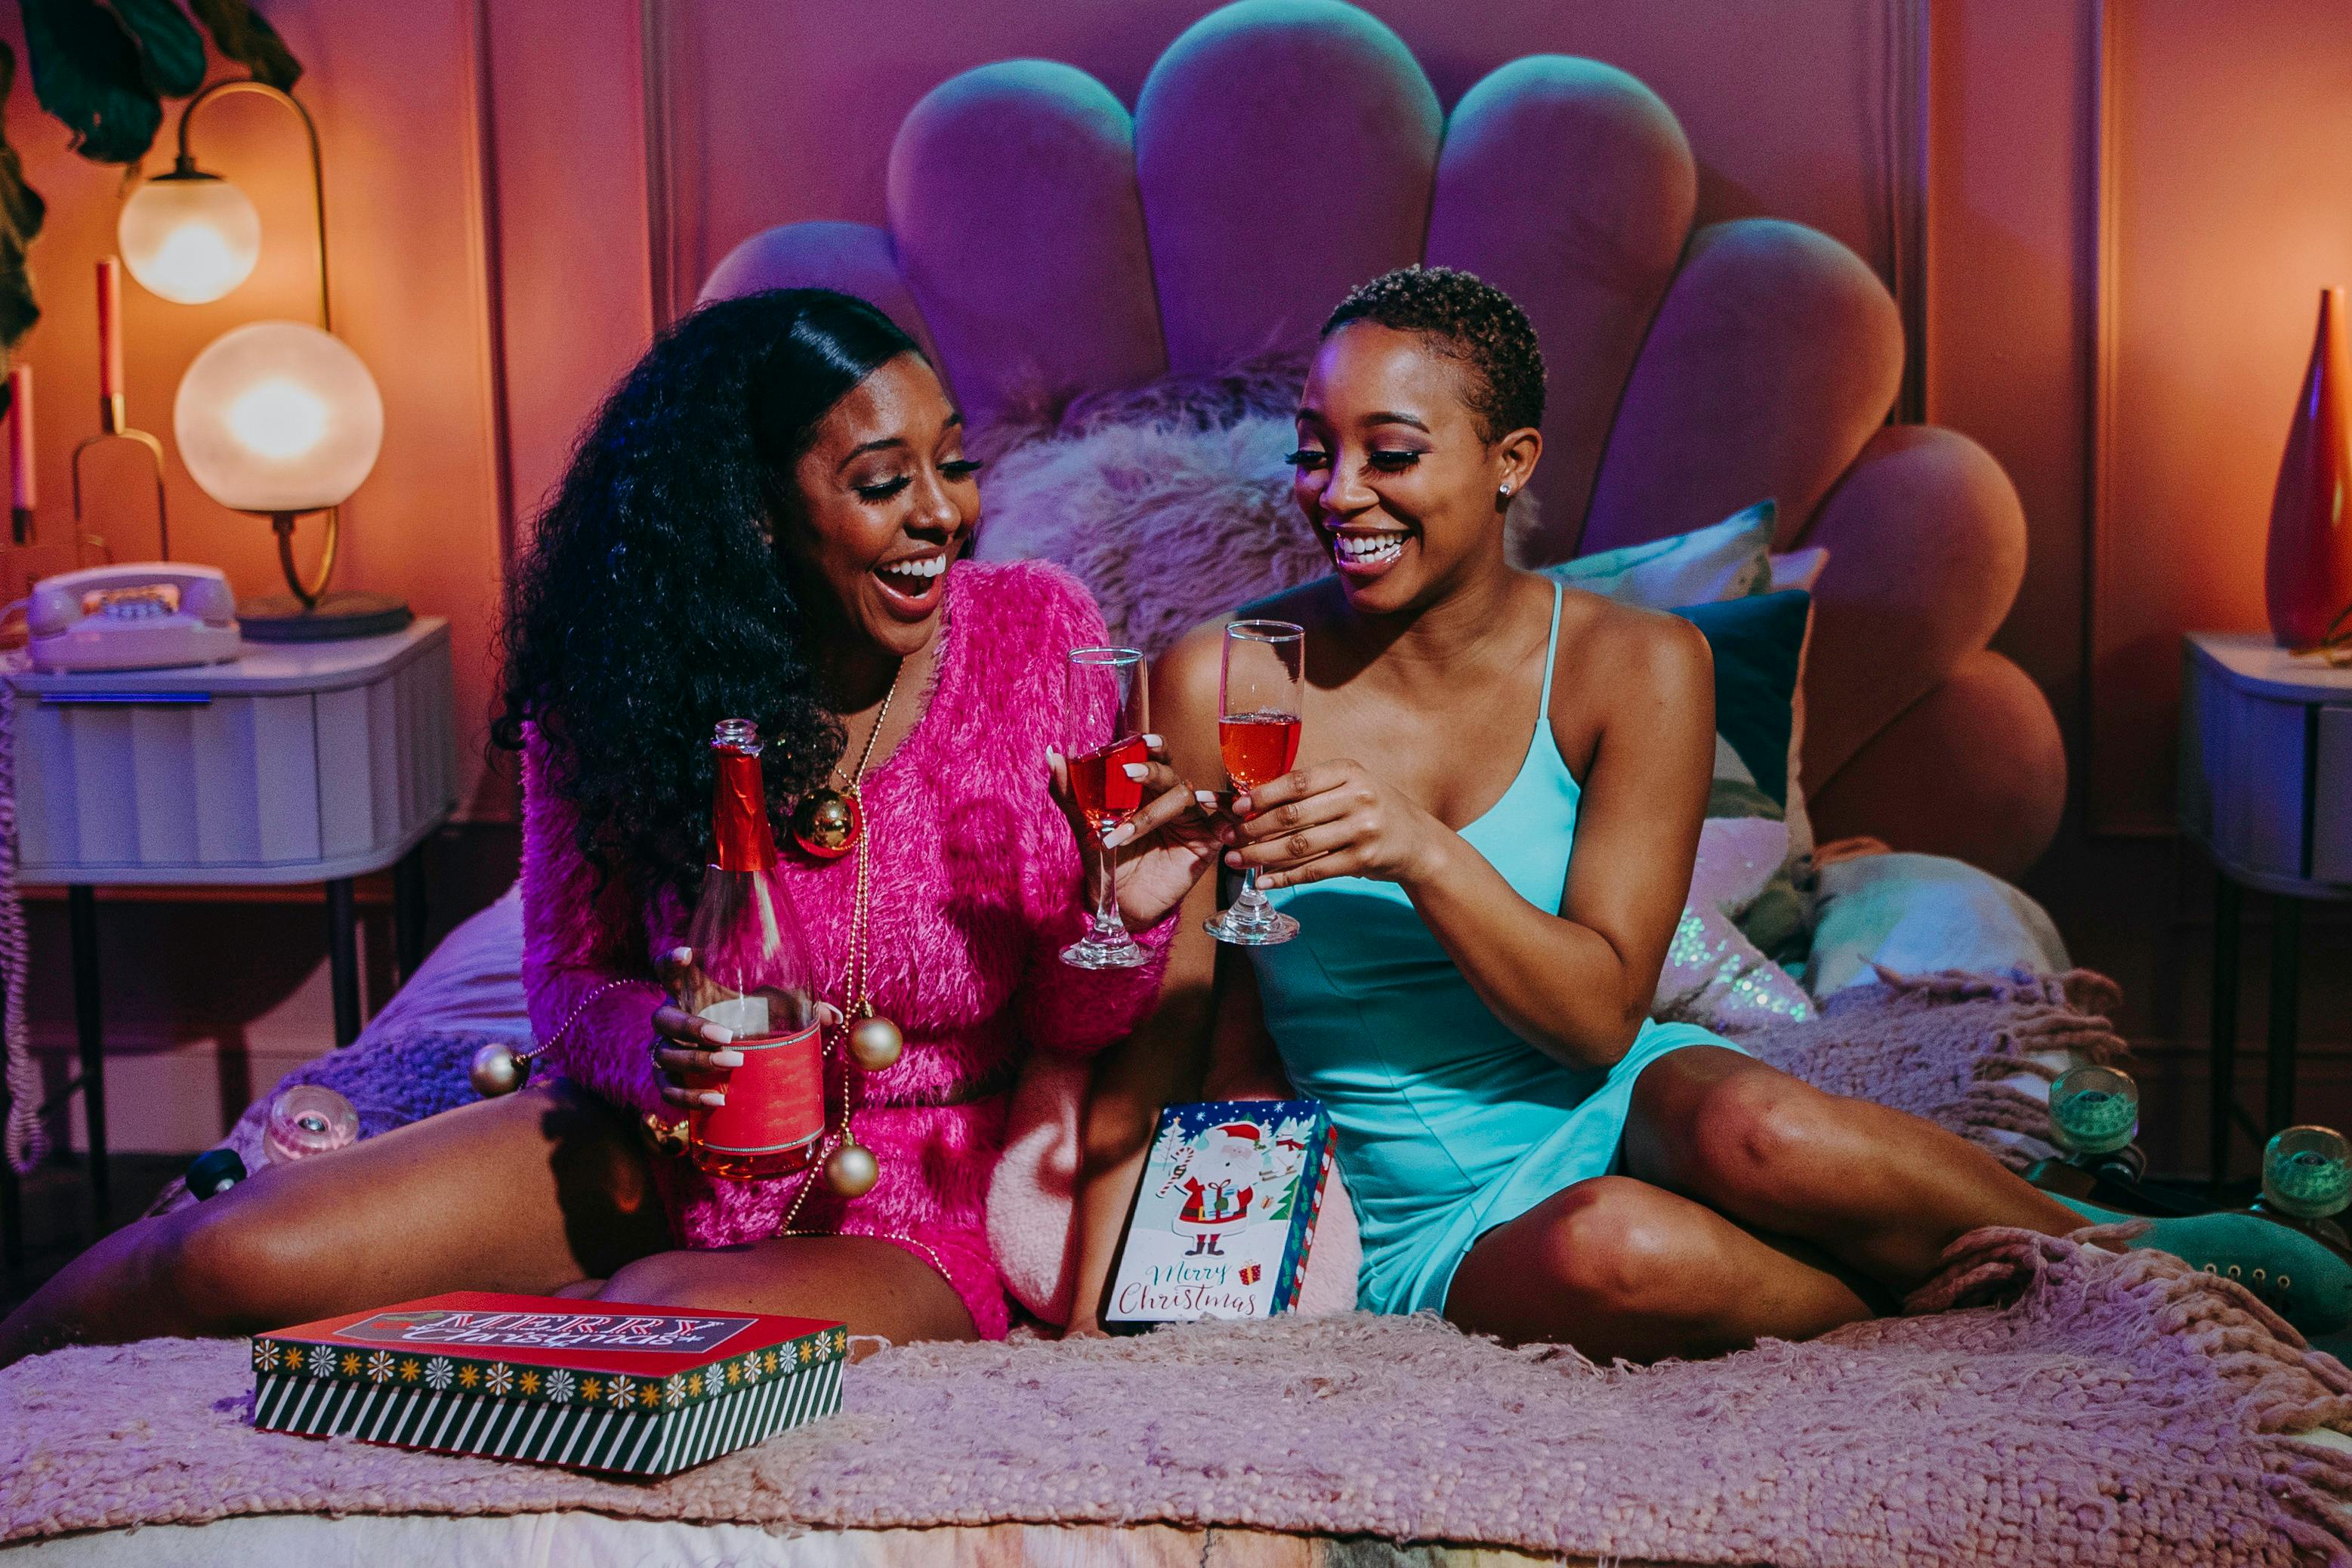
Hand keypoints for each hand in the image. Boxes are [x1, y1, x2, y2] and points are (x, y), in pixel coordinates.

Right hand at [649, 946, 840, 1110]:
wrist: (732, 1062)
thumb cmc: (751, 1025)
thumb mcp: (773, 1011)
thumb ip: (800, 1008)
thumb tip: (834, 1018)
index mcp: (691, 994)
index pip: (668, 971)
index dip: (670, 960)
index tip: (686, 954)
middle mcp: (671, 1019)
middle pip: (664, 1019)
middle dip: (692, 1028)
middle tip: (726, 1036)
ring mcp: (664, 1051)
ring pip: (665, 1056)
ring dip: (697, 1062)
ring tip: (734, 1065)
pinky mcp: (668, 1081)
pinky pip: (667, 1091)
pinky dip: (689, 1098)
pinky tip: (717, 1100)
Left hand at [1046, 734, 1223, 929]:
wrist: (1119, 904)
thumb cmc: (1106, 861)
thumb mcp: (1084, 825)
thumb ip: (1070, 793)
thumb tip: (1053, 756)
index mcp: (1146, 790)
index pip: (1156, 758)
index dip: (1153, 745)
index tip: (1142, 739)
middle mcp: (1170, 799)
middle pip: (1169, 774)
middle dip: (1151, 771)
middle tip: (1128, 773)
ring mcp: (1191, 819)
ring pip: (1184, 798)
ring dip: (1152, 813)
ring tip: (1122, 834)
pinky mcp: (1207, 841)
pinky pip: (1219, 820)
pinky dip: (1215, 810)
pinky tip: (1202, 806)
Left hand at [1227, 760, 1445, 890]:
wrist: (1416, 840)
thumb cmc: (1371, 808)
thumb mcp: (1348, 786)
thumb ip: (1311, 789)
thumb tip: (1253, 800)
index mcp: (1349, 772)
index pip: (1296, 782)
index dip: (1262, 796)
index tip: (1236, 807)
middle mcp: (1358, 797)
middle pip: (1293, 815)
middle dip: (1254, 828)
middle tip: (1229, 837)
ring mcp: (1362, 830)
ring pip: (1300, 845)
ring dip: (1262, 855)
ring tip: (1237, 860)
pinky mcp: (1363, 860)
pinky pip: (1315, 870)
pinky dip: (1285, 877)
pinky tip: (1263, 881)